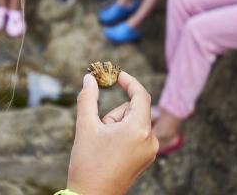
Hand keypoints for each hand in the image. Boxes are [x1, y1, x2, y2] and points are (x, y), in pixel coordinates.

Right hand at [66, 72, 158, 194]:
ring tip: (103, 144)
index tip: (117, 75)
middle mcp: (150, 139)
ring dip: (117, 125)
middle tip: (99, 129)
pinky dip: (123, 134)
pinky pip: (136, 135)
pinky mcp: (146, 158)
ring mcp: (150, 151)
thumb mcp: (85, 126)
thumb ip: (87, 97)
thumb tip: (89, 78)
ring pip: (134, 123)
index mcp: (139, 129)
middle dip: (115, 113)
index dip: (129, 81)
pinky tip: (110, 150)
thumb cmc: (88, 163)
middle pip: (134, 110)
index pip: (141, 95)